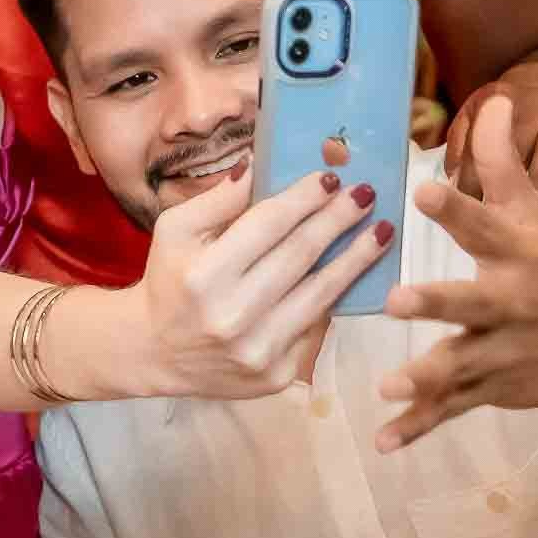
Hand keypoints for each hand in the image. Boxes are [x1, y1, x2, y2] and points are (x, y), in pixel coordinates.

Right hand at [135, 138, 390, 399]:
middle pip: (300, 256)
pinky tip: (353, 273)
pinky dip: (336, 297)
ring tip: (381, 232)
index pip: (268, 225)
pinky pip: (315, 327)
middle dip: (338, 220)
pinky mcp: (275, 374)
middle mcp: (231, 315)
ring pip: (321, 294)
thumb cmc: (170, 280)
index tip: (333, 177)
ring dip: (356, 259)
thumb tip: (259, 164)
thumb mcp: (175, 230)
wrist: (156, 351)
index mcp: (203, 274)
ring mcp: (257, 349)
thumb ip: (218, 199)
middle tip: (367, 194)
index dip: (305, 198)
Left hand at [375, 97, 537, 451]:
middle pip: (472, 303)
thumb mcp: (531, 215)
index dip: (456, 207)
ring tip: (387, 385)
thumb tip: (491, 98)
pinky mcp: (490, 390)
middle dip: (438, 303)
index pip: (484, 225)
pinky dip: (418, 427)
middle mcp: (510, 305)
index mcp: (517, 255)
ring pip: (460, 365)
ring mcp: (502, 353)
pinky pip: (450, 411)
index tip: (423, 187)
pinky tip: (382, 441)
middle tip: (398, 300)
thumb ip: (500, 163)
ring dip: (425, 377)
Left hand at [444, 59, 537, 197]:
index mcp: (495, 99)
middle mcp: (528, 102)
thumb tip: (450, 174)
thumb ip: (460, 139)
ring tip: (532, 205)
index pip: (480, 140)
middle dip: (502, 180)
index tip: (464, 202)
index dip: (472, 173)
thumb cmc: (505, 104)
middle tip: (493, 214)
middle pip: (514, 144)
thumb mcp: (476, 108)